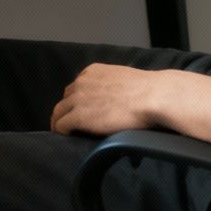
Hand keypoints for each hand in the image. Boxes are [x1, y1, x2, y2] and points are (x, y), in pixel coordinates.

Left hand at [50, 63, 176, 136]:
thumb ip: (111, 85)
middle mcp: (81, 82)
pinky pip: (61, 126)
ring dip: (60, 123)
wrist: (151, 97)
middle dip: (66, 111)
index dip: (75, 101)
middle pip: (65, 99)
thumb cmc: (147, 89)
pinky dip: (61, 132)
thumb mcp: (123, 79)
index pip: (76, 87)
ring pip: (59, 112)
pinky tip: (67, 138)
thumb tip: (115, 97)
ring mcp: (78, 99)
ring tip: (65, 134)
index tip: (78, 111)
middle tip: (68, 125)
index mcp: (92, 71)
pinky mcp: (79, 116)